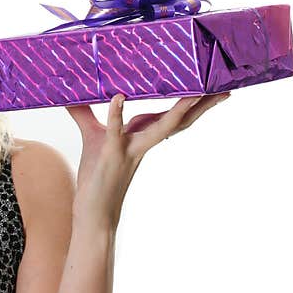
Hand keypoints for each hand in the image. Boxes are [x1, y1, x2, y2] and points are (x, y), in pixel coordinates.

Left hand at [65, 91, 231, 229]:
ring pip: (160, 128)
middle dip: (202, 105)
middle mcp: (144, 141)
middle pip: (179, 120)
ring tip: (194, 93)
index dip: (191, 98)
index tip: (210, 82)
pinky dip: (117, 114)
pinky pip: (115, 132)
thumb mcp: (91, 134)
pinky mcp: (111, 154)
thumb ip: (83, 111)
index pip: (172, 113)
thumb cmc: (96, 172)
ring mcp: (131, 149)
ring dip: (177, 111)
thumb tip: (69, 90)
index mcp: (144, 134)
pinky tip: (119, 97)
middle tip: (223, 89)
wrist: (93, 209)